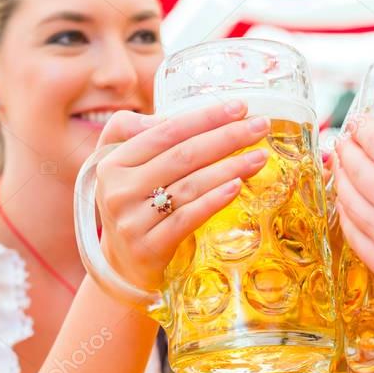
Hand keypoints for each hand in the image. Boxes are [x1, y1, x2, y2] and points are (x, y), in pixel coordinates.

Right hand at [91, 101, 269, 290]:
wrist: (121, 265)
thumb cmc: (133, 205)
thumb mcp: (124, 167)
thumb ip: (142, 134)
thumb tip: (179, 116)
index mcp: (112, 162)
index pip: (166, 132)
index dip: (205, 117)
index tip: (239, 107)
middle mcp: (118, 190)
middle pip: (182, 156)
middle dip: (226, 137)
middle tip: (260, 126)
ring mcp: (132, 221)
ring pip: (189, 186)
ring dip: (230, 167)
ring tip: (260, 156)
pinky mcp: (148, 247)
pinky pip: (187, 218)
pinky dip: (214, 200)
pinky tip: (238, 186)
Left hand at [332, 110, 373, 325]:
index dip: (363, 127)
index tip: (359, 120)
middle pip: (354, 169)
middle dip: (347, 149)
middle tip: (347, 140)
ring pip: (348, 201)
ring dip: (342, 179)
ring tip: (344, 167)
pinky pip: (353, 235)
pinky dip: (347, 213)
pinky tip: (351, 203)